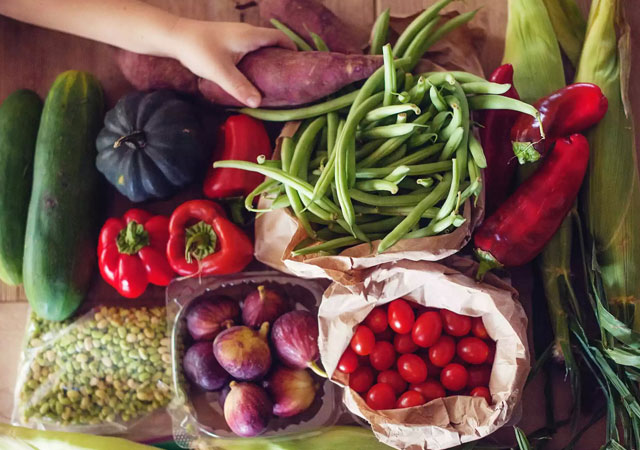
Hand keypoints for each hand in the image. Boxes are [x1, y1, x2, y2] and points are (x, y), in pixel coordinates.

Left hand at [171, 20, 295, 106]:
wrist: (174, 36)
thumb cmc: (198, 50)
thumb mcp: (220, 72)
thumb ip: (239, 87)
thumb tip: (258, 103)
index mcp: (250, 36)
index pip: (279, 38)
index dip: (292, 48)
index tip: (299, 63)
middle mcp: (246, 31)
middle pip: (272, 40)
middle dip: (282, 55)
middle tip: (288, 75)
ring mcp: (236, 33)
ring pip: (260, 43)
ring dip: (269, 56)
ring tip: (273, 77)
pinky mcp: (227, 39)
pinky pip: (250, 46)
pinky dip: (257, 56)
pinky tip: (252, 72)